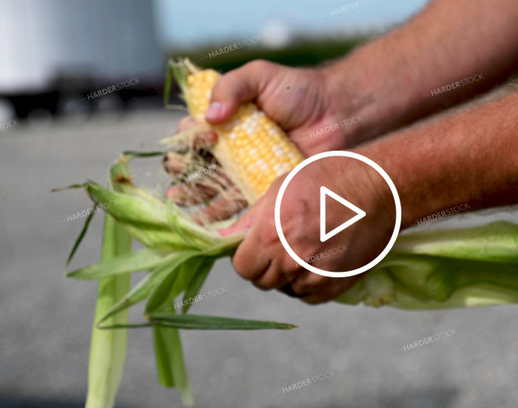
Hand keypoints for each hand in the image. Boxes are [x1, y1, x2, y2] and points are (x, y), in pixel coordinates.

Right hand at [162, 60, 362, 221]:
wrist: (336, 113)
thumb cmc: (298, 91)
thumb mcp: (259, 76)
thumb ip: (231, 87)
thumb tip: (210, 116)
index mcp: (225, 122)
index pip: (195, 134)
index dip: (191, 139)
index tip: (205, 137)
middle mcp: (232, 150)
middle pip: (198, 165)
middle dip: (184, 173)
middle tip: (181, 178)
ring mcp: (247, 173)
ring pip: (213, 189)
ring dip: (195, 198)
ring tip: (183, 203)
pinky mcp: (264, 191)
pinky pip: (239, 206)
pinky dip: (222, 215)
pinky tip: (208, 222)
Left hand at [222, 154, 395, 303]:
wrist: (380, 188)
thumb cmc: (330, 178)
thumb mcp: (282, 187)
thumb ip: (253, 218)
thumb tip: (228, 237)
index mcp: (272, 235)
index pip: (242, 267)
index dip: (247, 257)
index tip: (257, 247)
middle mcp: (291, 261)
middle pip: (263, 282)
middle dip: (267, 267)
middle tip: (282, 247)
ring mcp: (316, 276)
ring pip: (288, 290)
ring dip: (290, 277)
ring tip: (306, 250)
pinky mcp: (338, 284)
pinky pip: (311, 297)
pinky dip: (311, 285)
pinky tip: (320, 262)